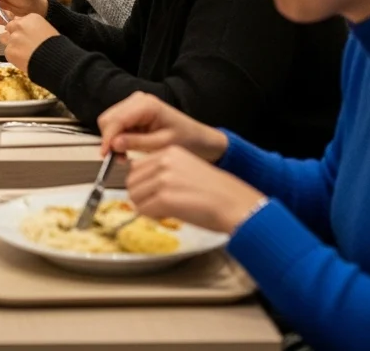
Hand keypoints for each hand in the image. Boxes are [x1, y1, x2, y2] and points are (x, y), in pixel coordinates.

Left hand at [0, 13, 59, 68]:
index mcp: (31, 18)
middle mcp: (19, 25)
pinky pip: (7, 52)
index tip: (26, 35)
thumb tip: (26, 30)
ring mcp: (13, 38)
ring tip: (21, 52)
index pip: (19, 20)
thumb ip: (33, 27)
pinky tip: (24, 60)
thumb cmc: (56, 46)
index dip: (21, 29)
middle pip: (9, 27)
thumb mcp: (48, 30)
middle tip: (22, 44)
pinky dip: (14, 56)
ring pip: (4, 38)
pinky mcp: (9, 51)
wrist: (55, 60)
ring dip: (10, 43)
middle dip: (13, 34)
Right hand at [97, 91, 228, 161]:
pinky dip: (118, 137)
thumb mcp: (162, 145)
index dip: (108, 138)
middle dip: (109, 139)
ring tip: (124, 155)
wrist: (200, 139)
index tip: (105, 155)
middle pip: (108, 118)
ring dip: (113, 139)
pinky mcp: (133, 111)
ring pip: (110, 120)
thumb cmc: (187, 140)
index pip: (116, 119)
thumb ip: (136, 143)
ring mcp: (134, 103)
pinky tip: (127, 147)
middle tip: (118, 158)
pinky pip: (117, 123)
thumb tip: (113, 145)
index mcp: (146, 104)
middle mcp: (138, 99)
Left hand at [126, 146, 265, 234]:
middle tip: (157, 207)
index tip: (154, 194)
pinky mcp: (165, 197)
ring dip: (145, 207)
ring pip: (135, 196)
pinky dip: (152, 217)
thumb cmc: (218, 193)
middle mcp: (164, 161)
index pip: (137, 166)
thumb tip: (144, 186)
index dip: (143, 184)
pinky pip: (143, 210)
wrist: (237, 205)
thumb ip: (165, 172)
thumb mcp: (188, 170)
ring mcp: (164, 179)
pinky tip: (167, 217)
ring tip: (163, 212)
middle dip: (141, 197)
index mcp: (170, 152)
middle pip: (132, 181)